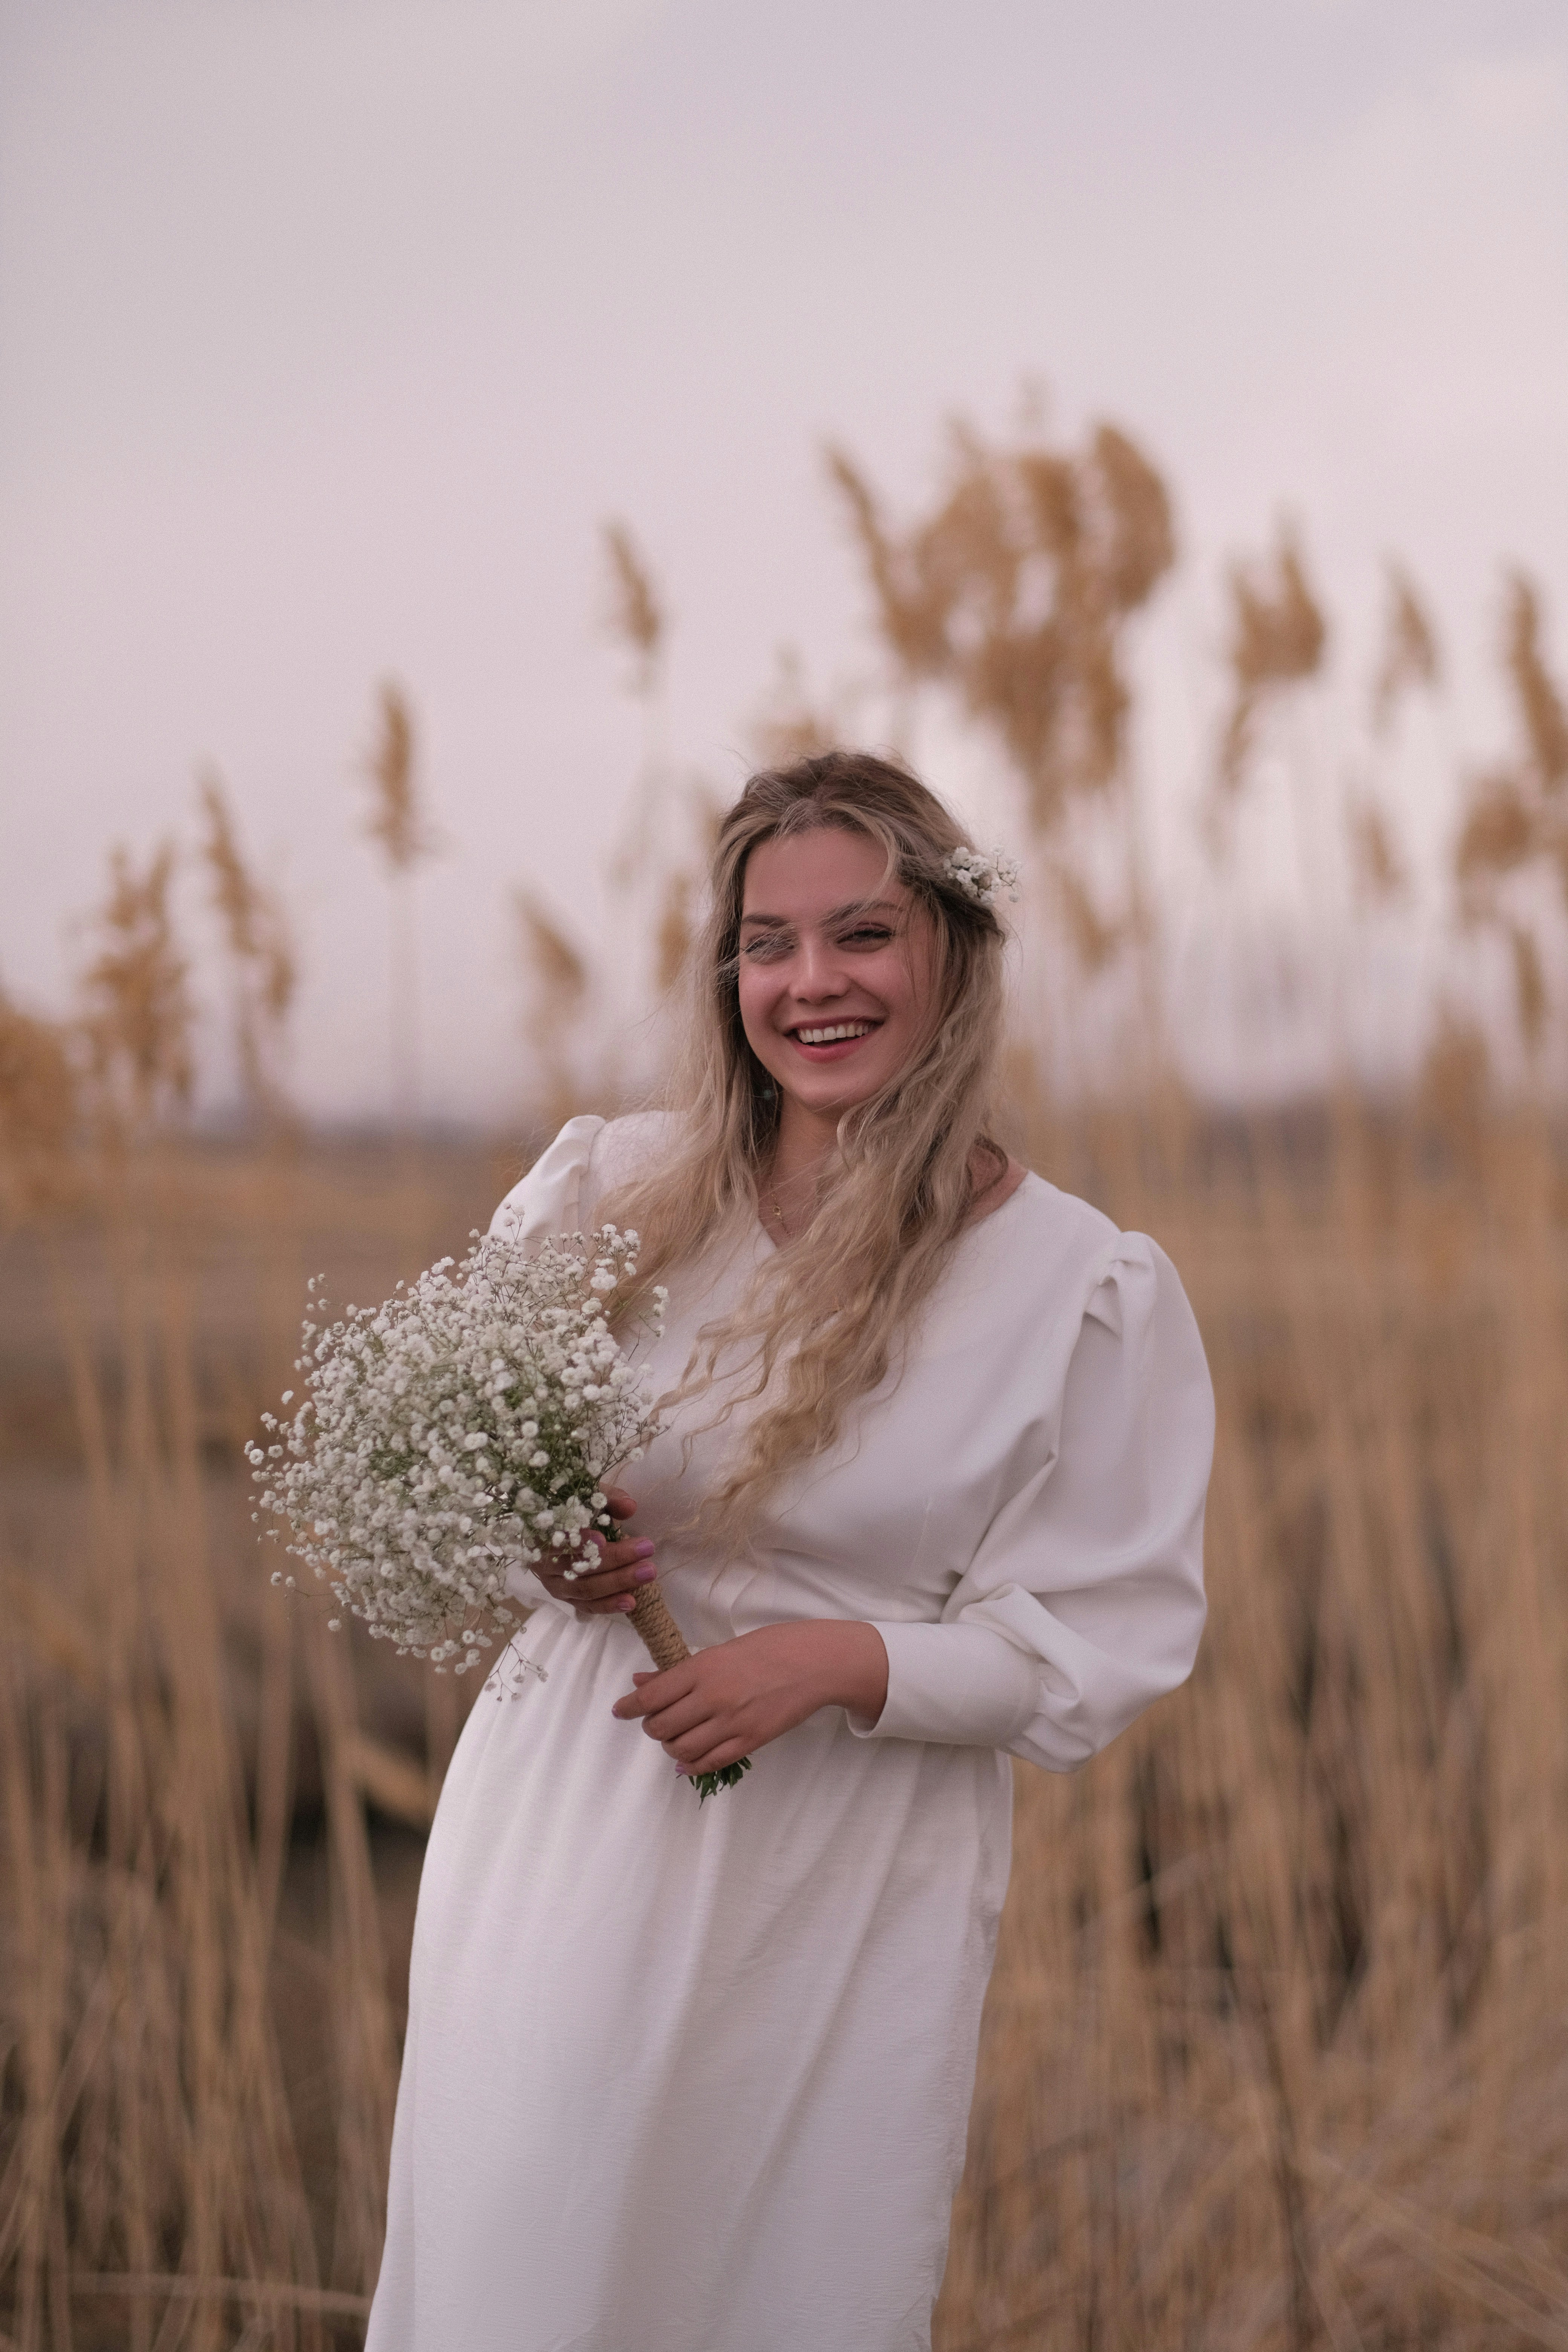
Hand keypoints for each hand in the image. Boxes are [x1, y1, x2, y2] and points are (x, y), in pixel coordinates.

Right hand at [535, 1489, 656, 1620]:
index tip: (604, 1539)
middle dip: (615, 1559)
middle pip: (578, 1566)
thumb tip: (630, 1507)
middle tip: (647, 1549)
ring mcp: (555, 1584)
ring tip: (648, 1572)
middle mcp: (544, 1563)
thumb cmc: (576, 1511)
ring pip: (585, 1588)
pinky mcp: (568, 1599)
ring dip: (618, 1582)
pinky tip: (631, 1601)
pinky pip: (587, 1606)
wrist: (563, 1531)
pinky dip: (609, 1605)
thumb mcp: (589, 1498)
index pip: (559, 1539)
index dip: (580, 1541)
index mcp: (543, 1533)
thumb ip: (608, 1499)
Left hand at [611, 1620, 888, 1778]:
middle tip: (654, 1722)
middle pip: (661, 1726)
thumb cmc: (768, 1647)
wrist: (814, 1662)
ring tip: (674, 1738)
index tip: (621, 1710)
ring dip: (670, 1747)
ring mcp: (732, 1722)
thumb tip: (641, 1681)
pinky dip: (692, 1766)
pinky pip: (710, 1763)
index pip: (651, 1696)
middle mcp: (713, 1697)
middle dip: (651, 1727)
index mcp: (703, 1668)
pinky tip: (687, 1762)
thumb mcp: (720, 1650)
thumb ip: (678, 1670)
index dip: (630, 1706)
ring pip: (681, 1750)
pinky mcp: (750, 1741)